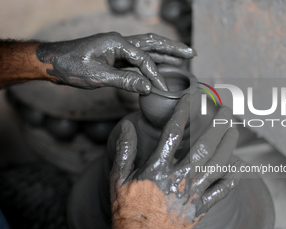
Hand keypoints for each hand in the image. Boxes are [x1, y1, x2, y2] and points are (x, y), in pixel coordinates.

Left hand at [36, 32, 195, 92]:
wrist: (54, 62)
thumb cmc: (72, 66)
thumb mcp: (97, 76)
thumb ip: (124, 81)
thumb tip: (147, 87)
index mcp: (117, 43)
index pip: (144, 59)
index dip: (155, 75)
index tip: (162, 89)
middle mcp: (121, 42)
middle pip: (153, 43)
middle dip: (173, 48)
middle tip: (192, 53)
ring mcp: (119, 49)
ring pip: (148, 49)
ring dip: (165, 53)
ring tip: (183, 57)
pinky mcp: (116, 57)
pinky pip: (138, 58)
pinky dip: (152, 62)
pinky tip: (160, 66)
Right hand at [107, 95, 241, 228]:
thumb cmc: (128, 211)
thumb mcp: (118, 178)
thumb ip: (124, 151)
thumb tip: (127, 128)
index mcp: (158, 168)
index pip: (174, 132)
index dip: (183, 112)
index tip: (190, 99)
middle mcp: (179, 177)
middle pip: (204, 145)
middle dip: (217, 124)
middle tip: (226, 110)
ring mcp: (192, 193)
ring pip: (217, 164)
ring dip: (228, 145)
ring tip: (234, 130)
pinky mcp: (200, 208)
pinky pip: (221, 192)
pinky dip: (231, 179)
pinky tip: (237, 169)